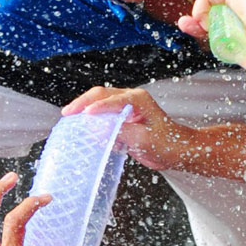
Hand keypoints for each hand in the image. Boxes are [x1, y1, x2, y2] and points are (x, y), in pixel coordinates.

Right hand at [63, 87, 191, 171]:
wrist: (178, 151)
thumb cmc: (167, 144)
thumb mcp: (143, 140)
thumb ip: (120, 132)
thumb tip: (98, 129)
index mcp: (138, 99)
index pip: (112, 100)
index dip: (96, 108)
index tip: (83, 116)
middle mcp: (131, 99)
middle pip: (101, 94)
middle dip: (83, 103)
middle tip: (68, 113)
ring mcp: (126, 107)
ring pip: (100, 102)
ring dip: (84, 108)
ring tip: (69, 117)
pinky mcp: (123, 118)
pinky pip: (104, 113)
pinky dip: (91, 118)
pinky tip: (81, 125)